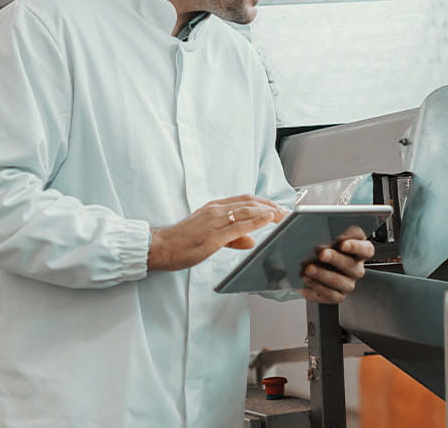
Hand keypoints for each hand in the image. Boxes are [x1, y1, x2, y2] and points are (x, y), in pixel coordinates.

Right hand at [147, 195, 284, 271]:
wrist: (161, 247)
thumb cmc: (182, 242)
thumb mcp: (209, 237)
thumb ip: (232, 238)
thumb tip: (251, 240)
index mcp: (213, 208)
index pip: (244, 200)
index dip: (263, 202)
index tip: (277, 207)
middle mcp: (215, 210)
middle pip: (249, 203)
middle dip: (270, 206)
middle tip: (286, 211)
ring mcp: (215, 221)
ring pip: (247, 211)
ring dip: (268, 211)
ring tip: (283, 214)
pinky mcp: (214, 235)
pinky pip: (239, 225)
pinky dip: (256, 220)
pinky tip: (268, 219)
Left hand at [299, 227, 374, 304]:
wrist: (310, 261)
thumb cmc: (322, 244)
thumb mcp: (327, 230)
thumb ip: (330, 226)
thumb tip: (320, 225)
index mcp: (359, 250)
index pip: (366, 249)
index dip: (356, 247)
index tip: (342, 244)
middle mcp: (356, 268)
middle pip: (352, 266)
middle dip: (336, 259)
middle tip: (321, 254)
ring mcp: (348, 283)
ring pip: (341, 283)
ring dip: (323, 276)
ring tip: (308, 269)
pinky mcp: (337, 295)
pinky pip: (330, 296)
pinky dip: (316, 290)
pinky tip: (304, 283)